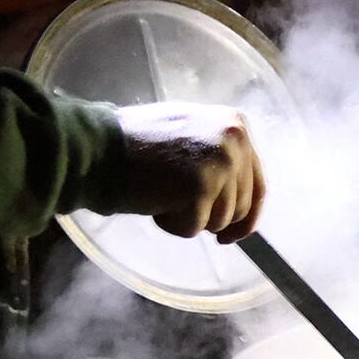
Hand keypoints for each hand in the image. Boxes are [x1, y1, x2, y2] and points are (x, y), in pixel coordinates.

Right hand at [111, 102, 264, 242]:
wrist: (101, 146)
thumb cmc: (138, 144)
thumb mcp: (192, 134)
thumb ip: (220, 156)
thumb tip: (239, 196)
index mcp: (236, 124)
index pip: (257, 183)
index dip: (246, 216)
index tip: (233, 234)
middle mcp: (235, 140)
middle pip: (240, 207)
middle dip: (212, 218)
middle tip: (180, 208)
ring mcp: (220, 163)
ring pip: (218, 221)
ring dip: (189, 218)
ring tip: (162, 193)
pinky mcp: (201, 188)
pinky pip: (193, 228)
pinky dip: (172, 224)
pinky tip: (154, 200)